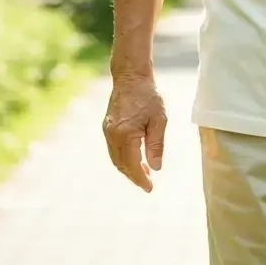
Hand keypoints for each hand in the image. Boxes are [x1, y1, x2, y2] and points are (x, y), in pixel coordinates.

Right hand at [102, 75, 167, 192]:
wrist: (131, 76)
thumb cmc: (148, 96)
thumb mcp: (159, 120)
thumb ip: (156, 145)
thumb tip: (156, 168)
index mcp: (125, 134)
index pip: (132, 165)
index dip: (141, 179)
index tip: (150, 188)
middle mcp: (112, 135)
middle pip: (121, 165)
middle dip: (134, 176)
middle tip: (148, 183)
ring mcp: (107, 131)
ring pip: (116, 158)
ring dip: (129, 168)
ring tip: (145, 172)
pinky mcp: (106, 127)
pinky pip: (113, 149)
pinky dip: (123, 158)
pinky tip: (135, 157)